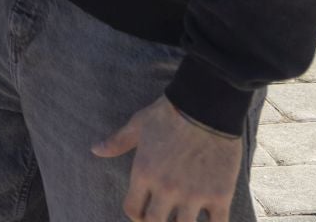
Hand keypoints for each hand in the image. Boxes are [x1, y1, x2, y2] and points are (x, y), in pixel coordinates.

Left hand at [93, 97, 243, 221]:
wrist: (207, 105)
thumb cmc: (169, 112)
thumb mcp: (138, 124)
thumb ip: (117, 142)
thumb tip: (95, 150)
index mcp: (143, 172)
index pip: (132, 210)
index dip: (136, 214)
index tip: (144, 212)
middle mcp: (166, 188)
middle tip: (165, 216)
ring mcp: (193, 193)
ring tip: (186, 218)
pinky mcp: (220, 194)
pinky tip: (211, 220)